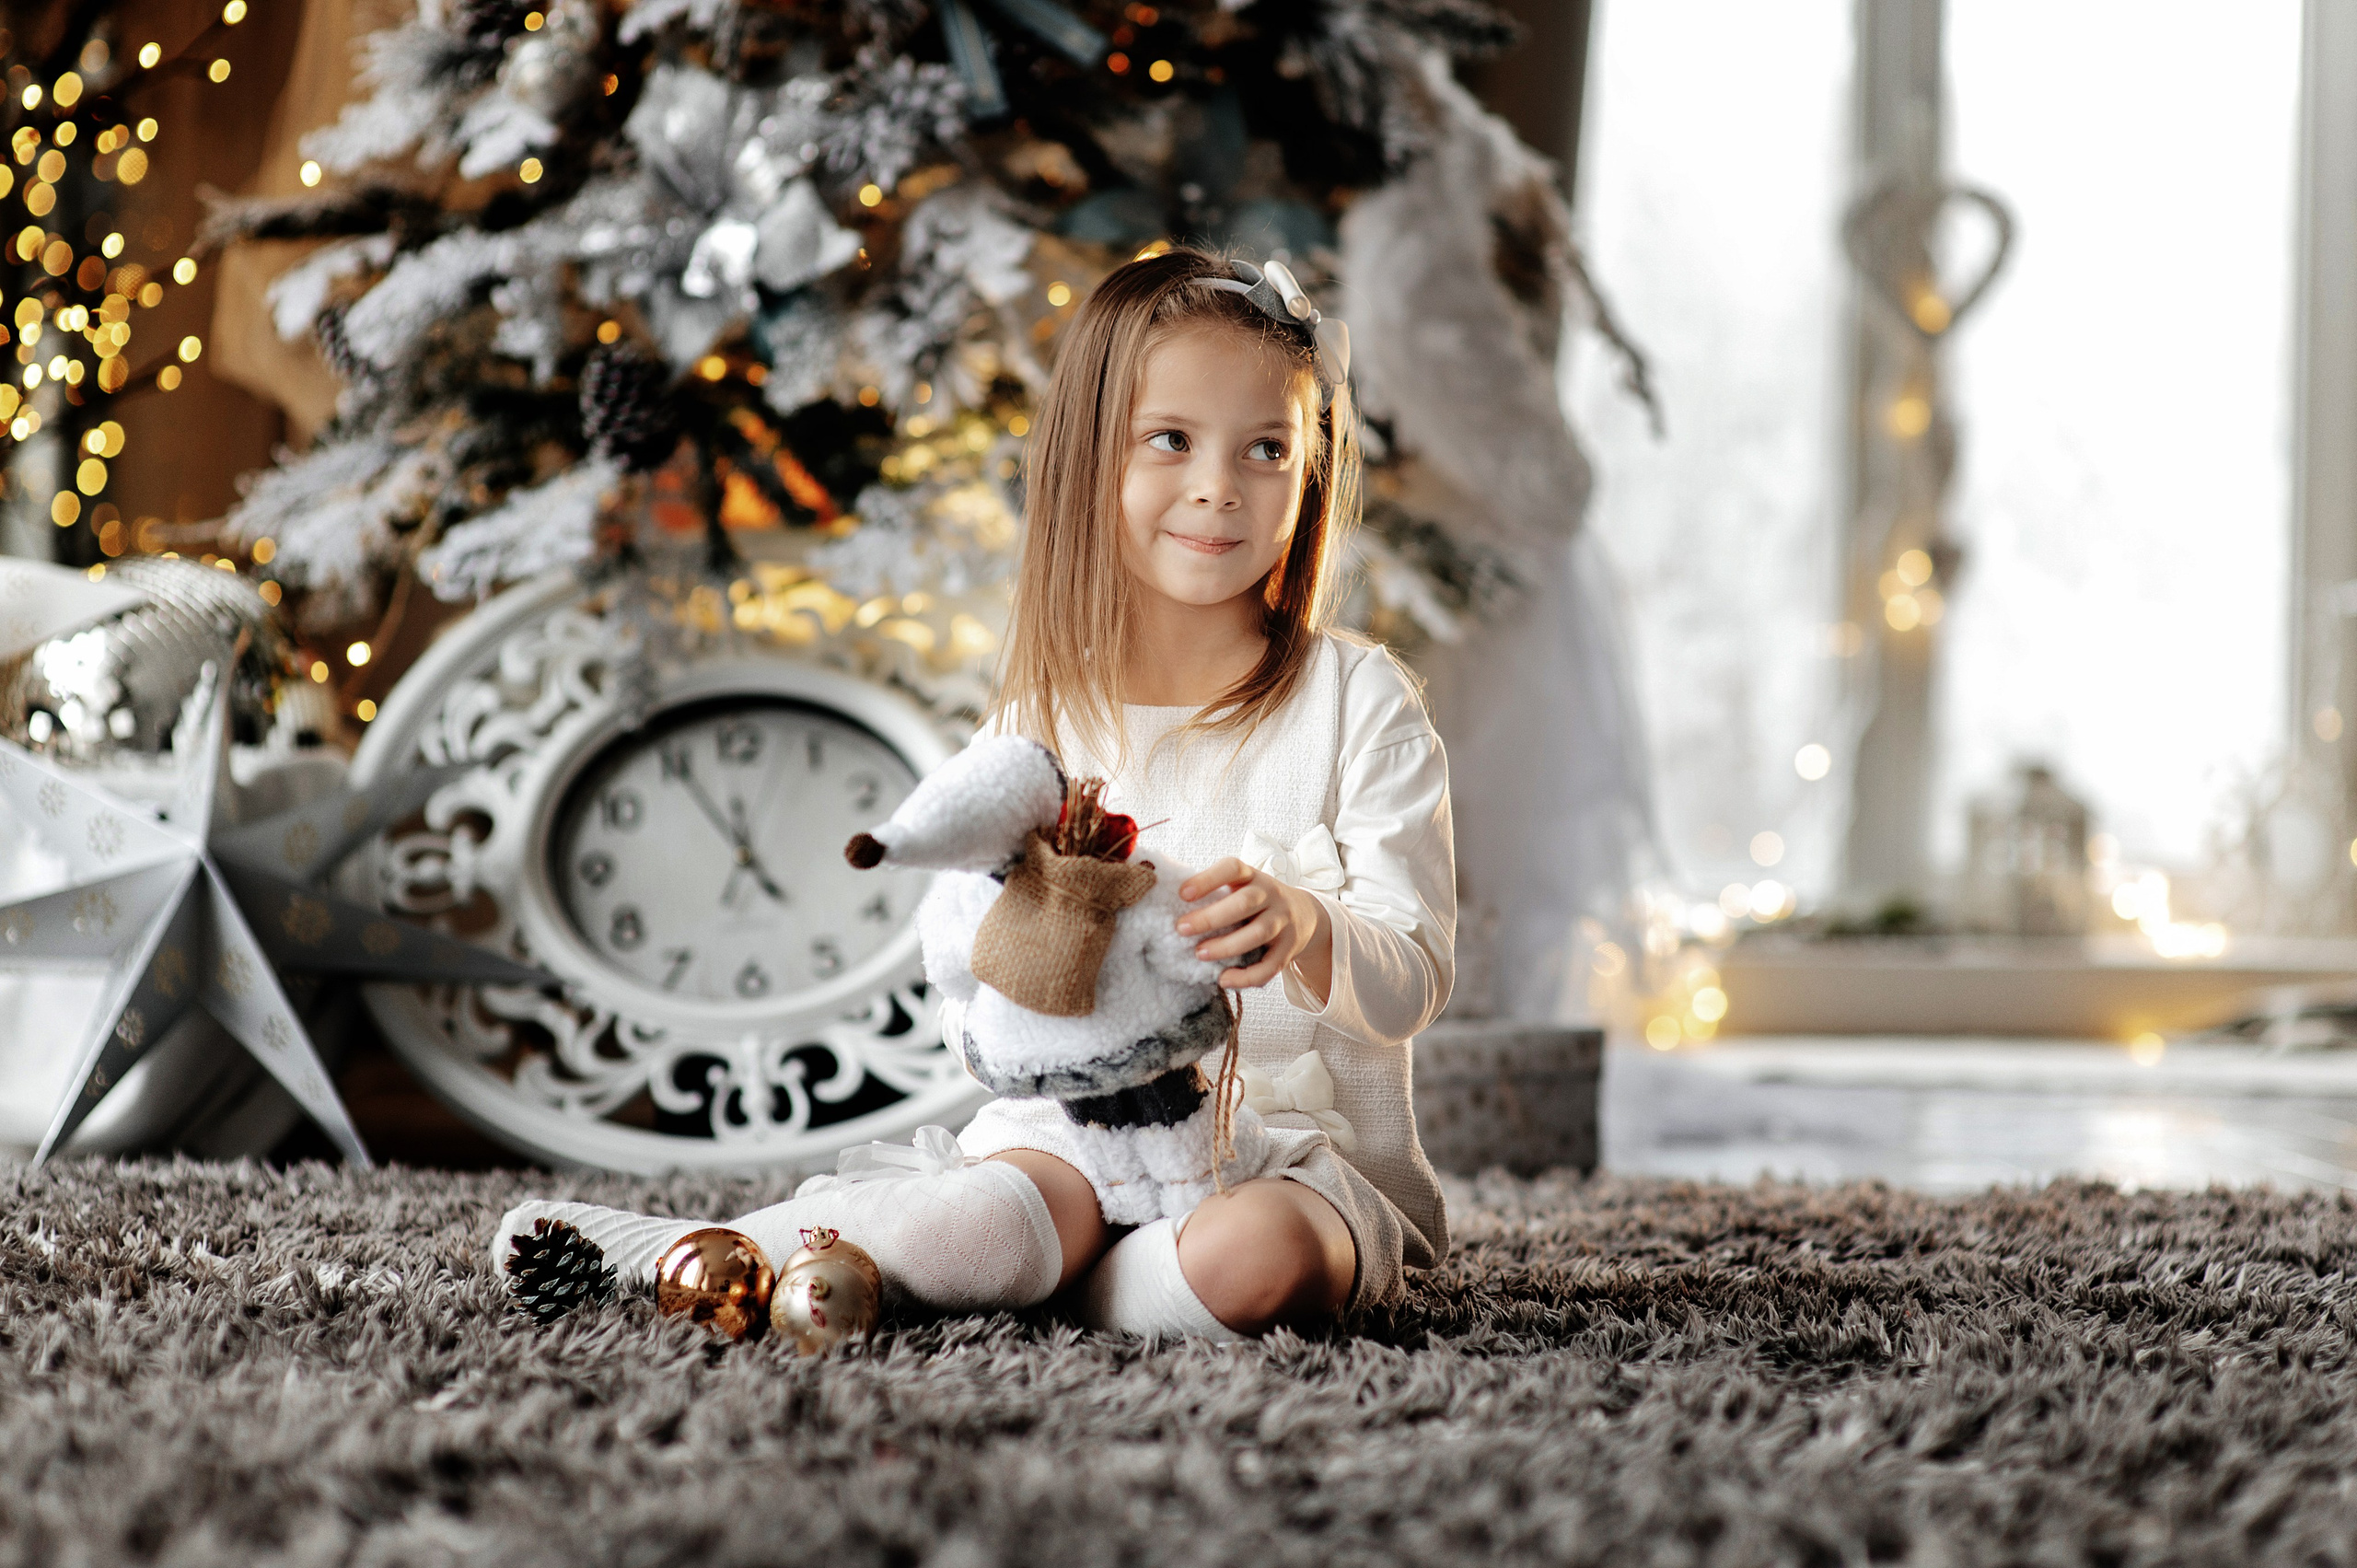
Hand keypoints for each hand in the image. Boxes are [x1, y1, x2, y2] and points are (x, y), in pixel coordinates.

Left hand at [1176, 858, 1332, 994]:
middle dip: (1211, 916)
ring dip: (1227, 945)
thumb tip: (1167, 905)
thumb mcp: (1244, 887)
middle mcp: (1271, 895)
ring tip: (1199, 954)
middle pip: (1245, 902)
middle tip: (1181, 929)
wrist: (1307, 916)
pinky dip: (1246, 976)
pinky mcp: (1289, 949)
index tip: (1182, 893)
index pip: (1233, 868)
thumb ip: (1217, 892)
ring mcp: (1283, 922)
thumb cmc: (1259, 902)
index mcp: (1253, 876)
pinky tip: (1224, 980)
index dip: (1208, 879)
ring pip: (1258, 933)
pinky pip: (1270, 966)